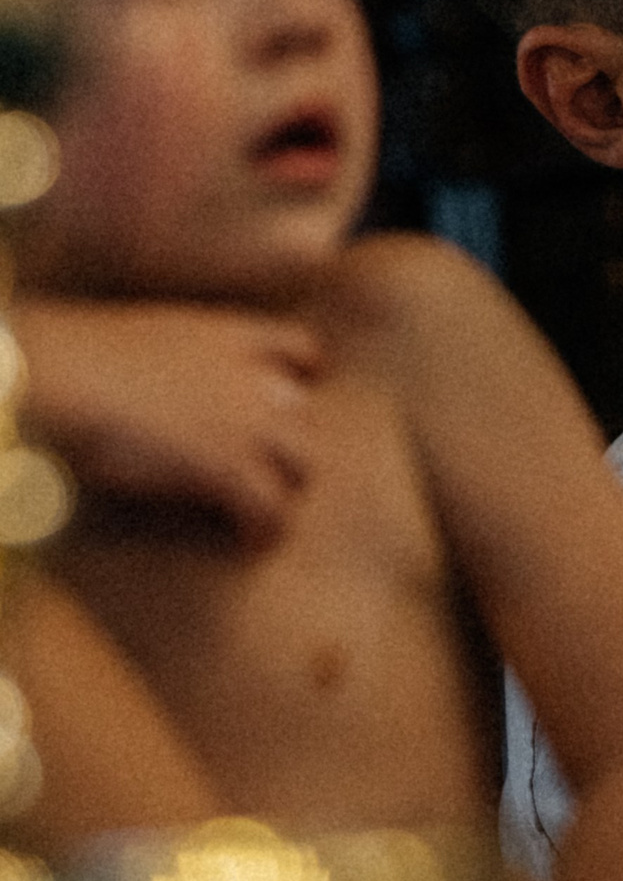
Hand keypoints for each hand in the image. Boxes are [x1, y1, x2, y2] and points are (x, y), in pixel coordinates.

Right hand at [16, 297, 321, 545]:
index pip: (302, 352)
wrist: (59, 373)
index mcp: (228, 337)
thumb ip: (180, 363)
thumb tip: (165, 388)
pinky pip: (272, 509)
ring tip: (256, 515)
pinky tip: (245, 543)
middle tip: (254, 473)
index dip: (301, 381)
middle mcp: (251, 377)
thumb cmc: (75, 359)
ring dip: (282, 489)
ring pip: (302, 465)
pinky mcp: (230, 467)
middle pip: (306, 419)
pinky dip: (263, 530)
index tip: (286, 404)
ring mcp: (248, 422)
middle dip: (285, 445)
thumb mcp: (145, 344)